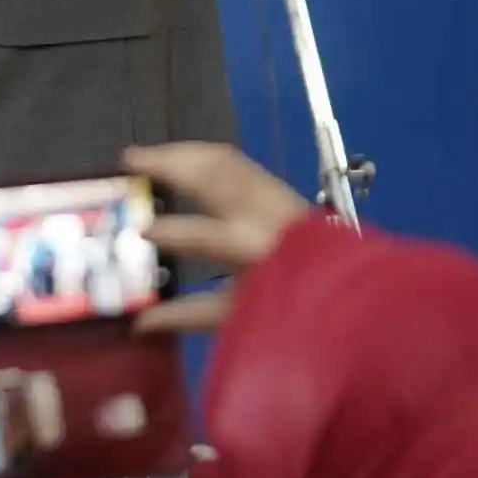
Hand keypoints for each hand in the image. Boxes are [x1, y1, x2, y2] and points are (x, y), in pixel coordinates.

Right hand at [128, 141, 314, 335]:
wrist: (350, 297)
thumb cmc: (293, 312)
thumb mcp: (238, 319)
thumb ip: (186, 315)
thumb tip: (139, 323)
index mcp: (254, 251)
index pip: (203, 235)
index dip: (167, 231)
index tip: (136, 231)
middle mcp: (264, 216)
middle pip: (210, 177)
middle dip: (166, 166)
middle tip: (127, 163)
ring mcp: (273, 197)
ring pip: (221, 161)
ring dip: (181, 154)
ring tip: (145, 155)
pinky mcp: (278, 189)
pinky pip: (235, 161)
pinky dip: (202, 155)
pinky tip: (182, 157)